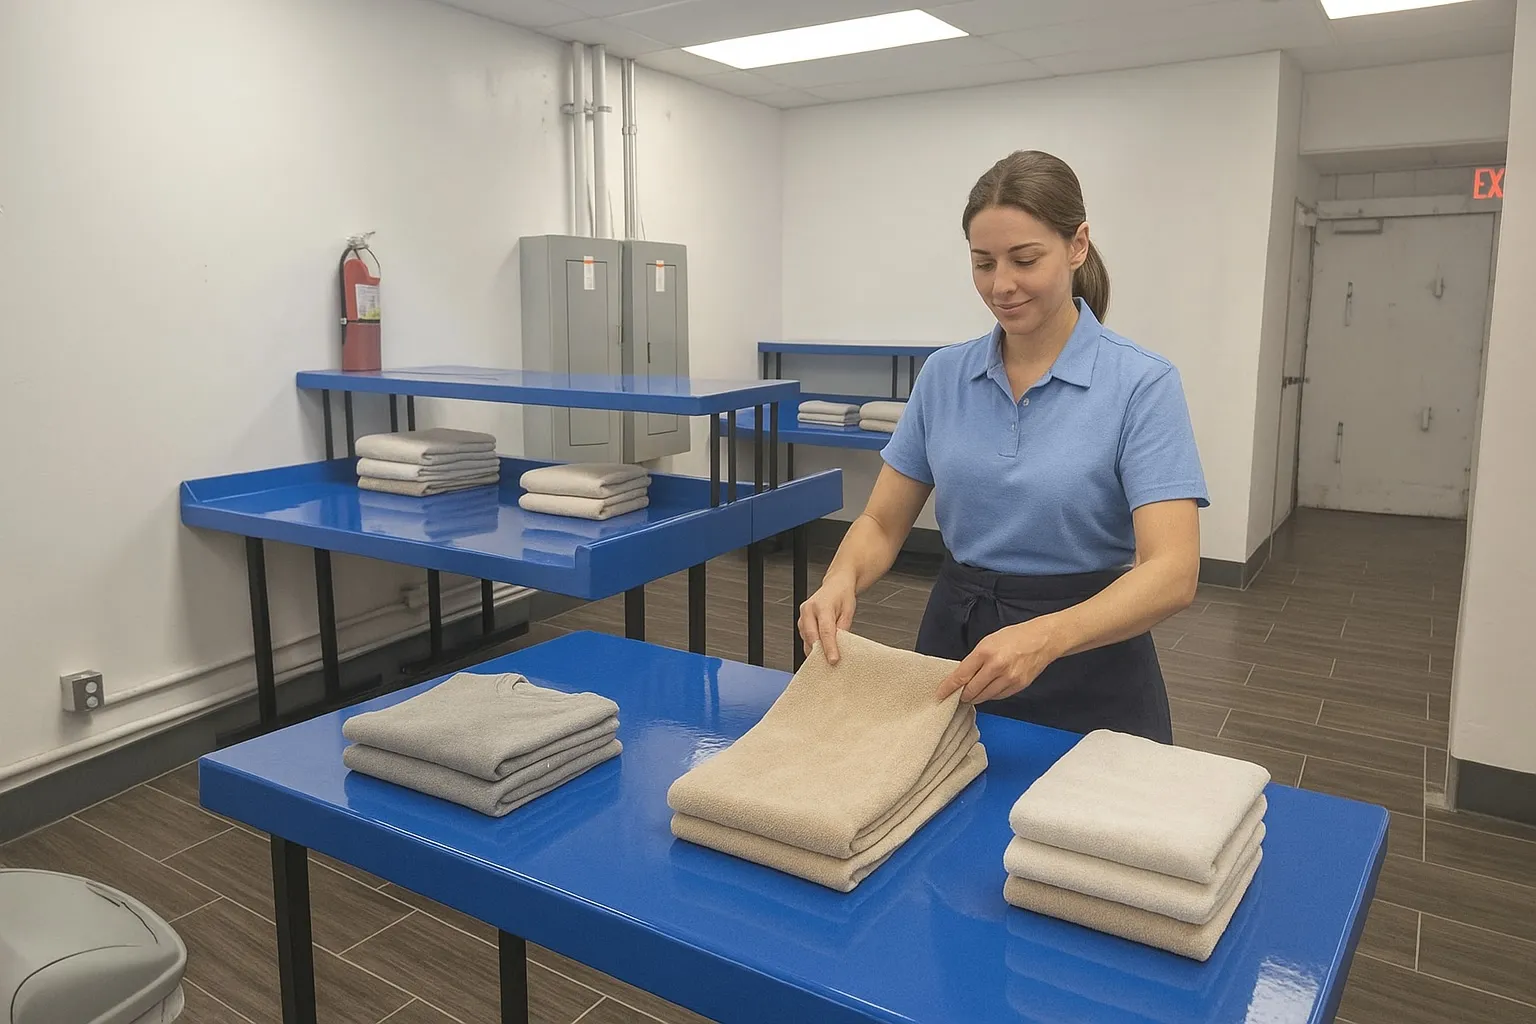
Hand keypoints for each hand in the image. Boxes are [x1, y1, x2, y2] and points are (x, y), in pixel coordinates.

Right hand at [798, 574, 856, 663]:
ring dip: (815, 650)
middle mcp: (808, 609)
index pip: (825, 631)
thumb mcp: (849, 610)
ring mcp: (803, 615)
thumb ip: (843, 628)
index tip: (833, 660)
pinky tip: (821, 650)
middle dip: (820, 652)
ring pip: (806, 639)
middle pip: (811, 636)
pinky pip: (805, 638)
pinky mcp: (801, 621)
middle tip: (830, 665)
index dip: (829, 647)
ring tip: (827, 658)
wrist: (835, 585)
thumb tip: (840, 646)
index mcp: (822, 605)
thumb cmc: (842, 595)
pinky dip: (812, 645)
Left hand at [937, 618, 1062, 703]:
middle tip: (958, 694)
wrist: (1042, 640)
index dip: (948, 688)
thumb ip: (974, 660)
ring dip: (976, 696)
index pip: (961, 675)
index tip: (940, 695)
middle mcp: (996, 667)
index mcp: (985, 652)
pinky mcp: (1018, 686)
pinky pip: (998, 697)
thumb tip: (962, 677)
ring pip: (984, 697)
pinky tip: (989, 688)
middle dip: (962, 695)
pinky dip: (990, 695)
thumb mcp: (988, 642)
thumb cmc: (1014, 637)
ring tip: (973, 692)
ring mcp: (1009, 678)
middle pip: (971, 691)